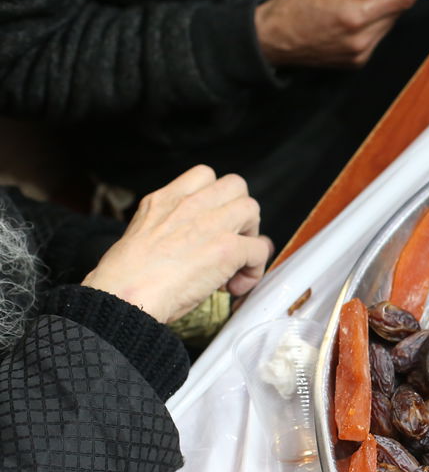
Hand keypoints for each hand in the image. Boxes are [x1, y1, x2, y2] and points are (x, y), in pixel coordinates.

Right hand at [82, 166, 272, 322]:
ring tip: (236, 261)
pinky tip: (235, 286)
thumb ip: (168, 229)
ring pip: (252, 209)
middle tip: (229, 240)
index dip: (216, 198)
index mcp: (165, 200)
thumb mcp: (140, 235)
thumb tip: (194, 245)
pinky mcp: (227, 248)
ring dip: (250, 236)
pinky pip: (260, 249)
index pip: (204, 175)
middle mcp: (189, 205)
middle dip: (238, 212)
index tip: (211, 223)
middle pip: (235, 185)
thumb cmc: (126, 278)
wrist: (125, 296)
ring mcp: (211, 223)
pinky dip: (254, 270)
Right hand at [254, 0, 428, 69]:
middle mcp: (363, 39)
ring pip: (389, 25)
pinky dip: (375, 23)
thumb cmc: (294, 5)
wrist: (273, 39)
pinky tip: (357, 15)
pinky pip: (378, 37)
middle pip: (397, 12)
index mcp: (355, 16)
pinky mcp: (358, 62)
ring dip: (385, 9)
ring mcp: (362, 54)